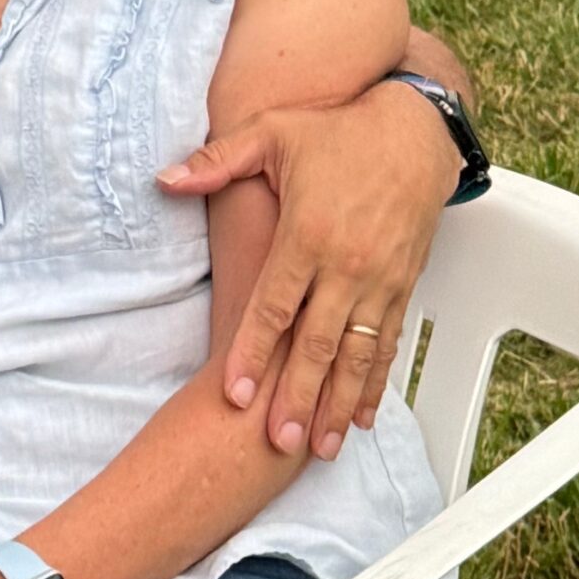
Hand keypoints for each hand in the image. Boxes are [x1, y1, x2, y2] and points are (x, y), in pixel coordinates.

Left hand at [159, 83, 461, 458]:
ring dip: (338, 403)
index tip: (233, 392)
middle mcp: (347, 265)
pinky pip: (388, 344)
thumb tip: (164, 178)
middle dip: (297, 396)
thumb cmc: (337, 132)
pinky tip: (362, 416)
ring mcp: (380, 280)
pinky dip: (376, 383)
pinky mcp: (404, 286)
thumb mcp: (272, 133)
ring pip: (356, 355)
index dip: (252, 351)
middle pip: (316, 344)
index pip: (274, 306)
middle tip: (276, 440)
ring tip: (320, 447)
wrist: (414, 131)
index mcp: (308, 234)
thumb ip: (218, 161)